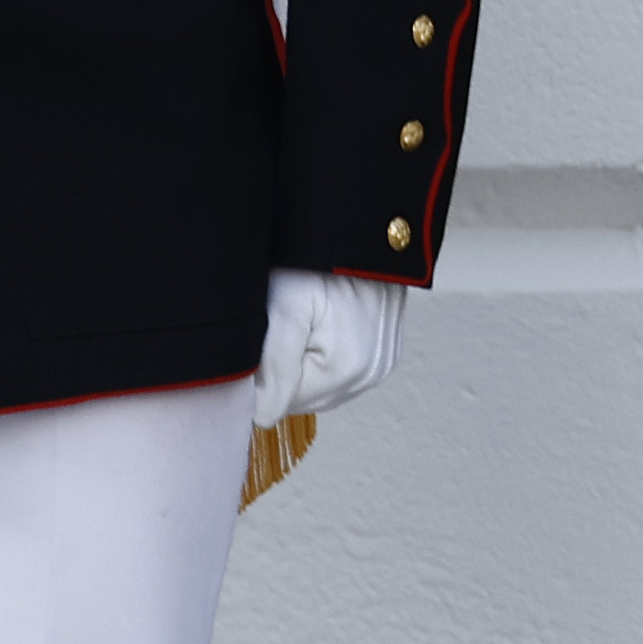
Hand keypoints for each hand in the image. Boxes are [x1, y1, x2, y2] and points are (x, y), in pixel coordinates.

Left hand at [251, 268, 406, 424]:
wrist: (354, 226)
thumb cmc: (315, 258)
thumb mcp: (284, 307)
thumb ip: (274, 367)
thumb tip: (263, 417)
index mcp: (348, 369)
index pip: (281, 403)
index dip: (260, 375)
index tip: (258, 336)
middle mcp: (372, 373)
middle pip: (304, 396)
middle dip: (281, 369)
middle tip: (277, 323)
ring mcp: (382, 363)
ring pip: (320, 385)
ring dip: (300, 362)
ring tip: (298, 319)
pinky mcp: (384, 352)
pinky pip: (339, 372)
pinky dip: (320, 354)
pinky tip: (316, 324)